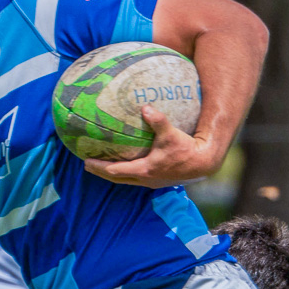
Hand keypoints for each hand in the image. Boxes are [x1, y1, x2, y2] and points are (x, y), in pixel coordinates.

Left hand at [82, 105, 218, 187]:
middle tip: (87, 164)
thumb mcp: (171, 134)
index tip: (86, 161)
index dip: (99, 166)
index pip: (115, 170)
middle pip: (117, 178)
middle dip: (101, 171)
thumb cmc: (186, 148)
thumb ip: (158, 120)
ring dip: (113, 173)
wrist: (203, 163)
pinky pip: (136, 177)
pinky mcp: (158, 180)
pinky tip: (127, 162)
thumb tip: (145, 107)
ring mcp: (152, 181)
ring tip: (102, 165)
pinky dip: (126, 172)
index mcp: (144, 170)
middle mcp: (145, 179)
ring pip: (126, 180)